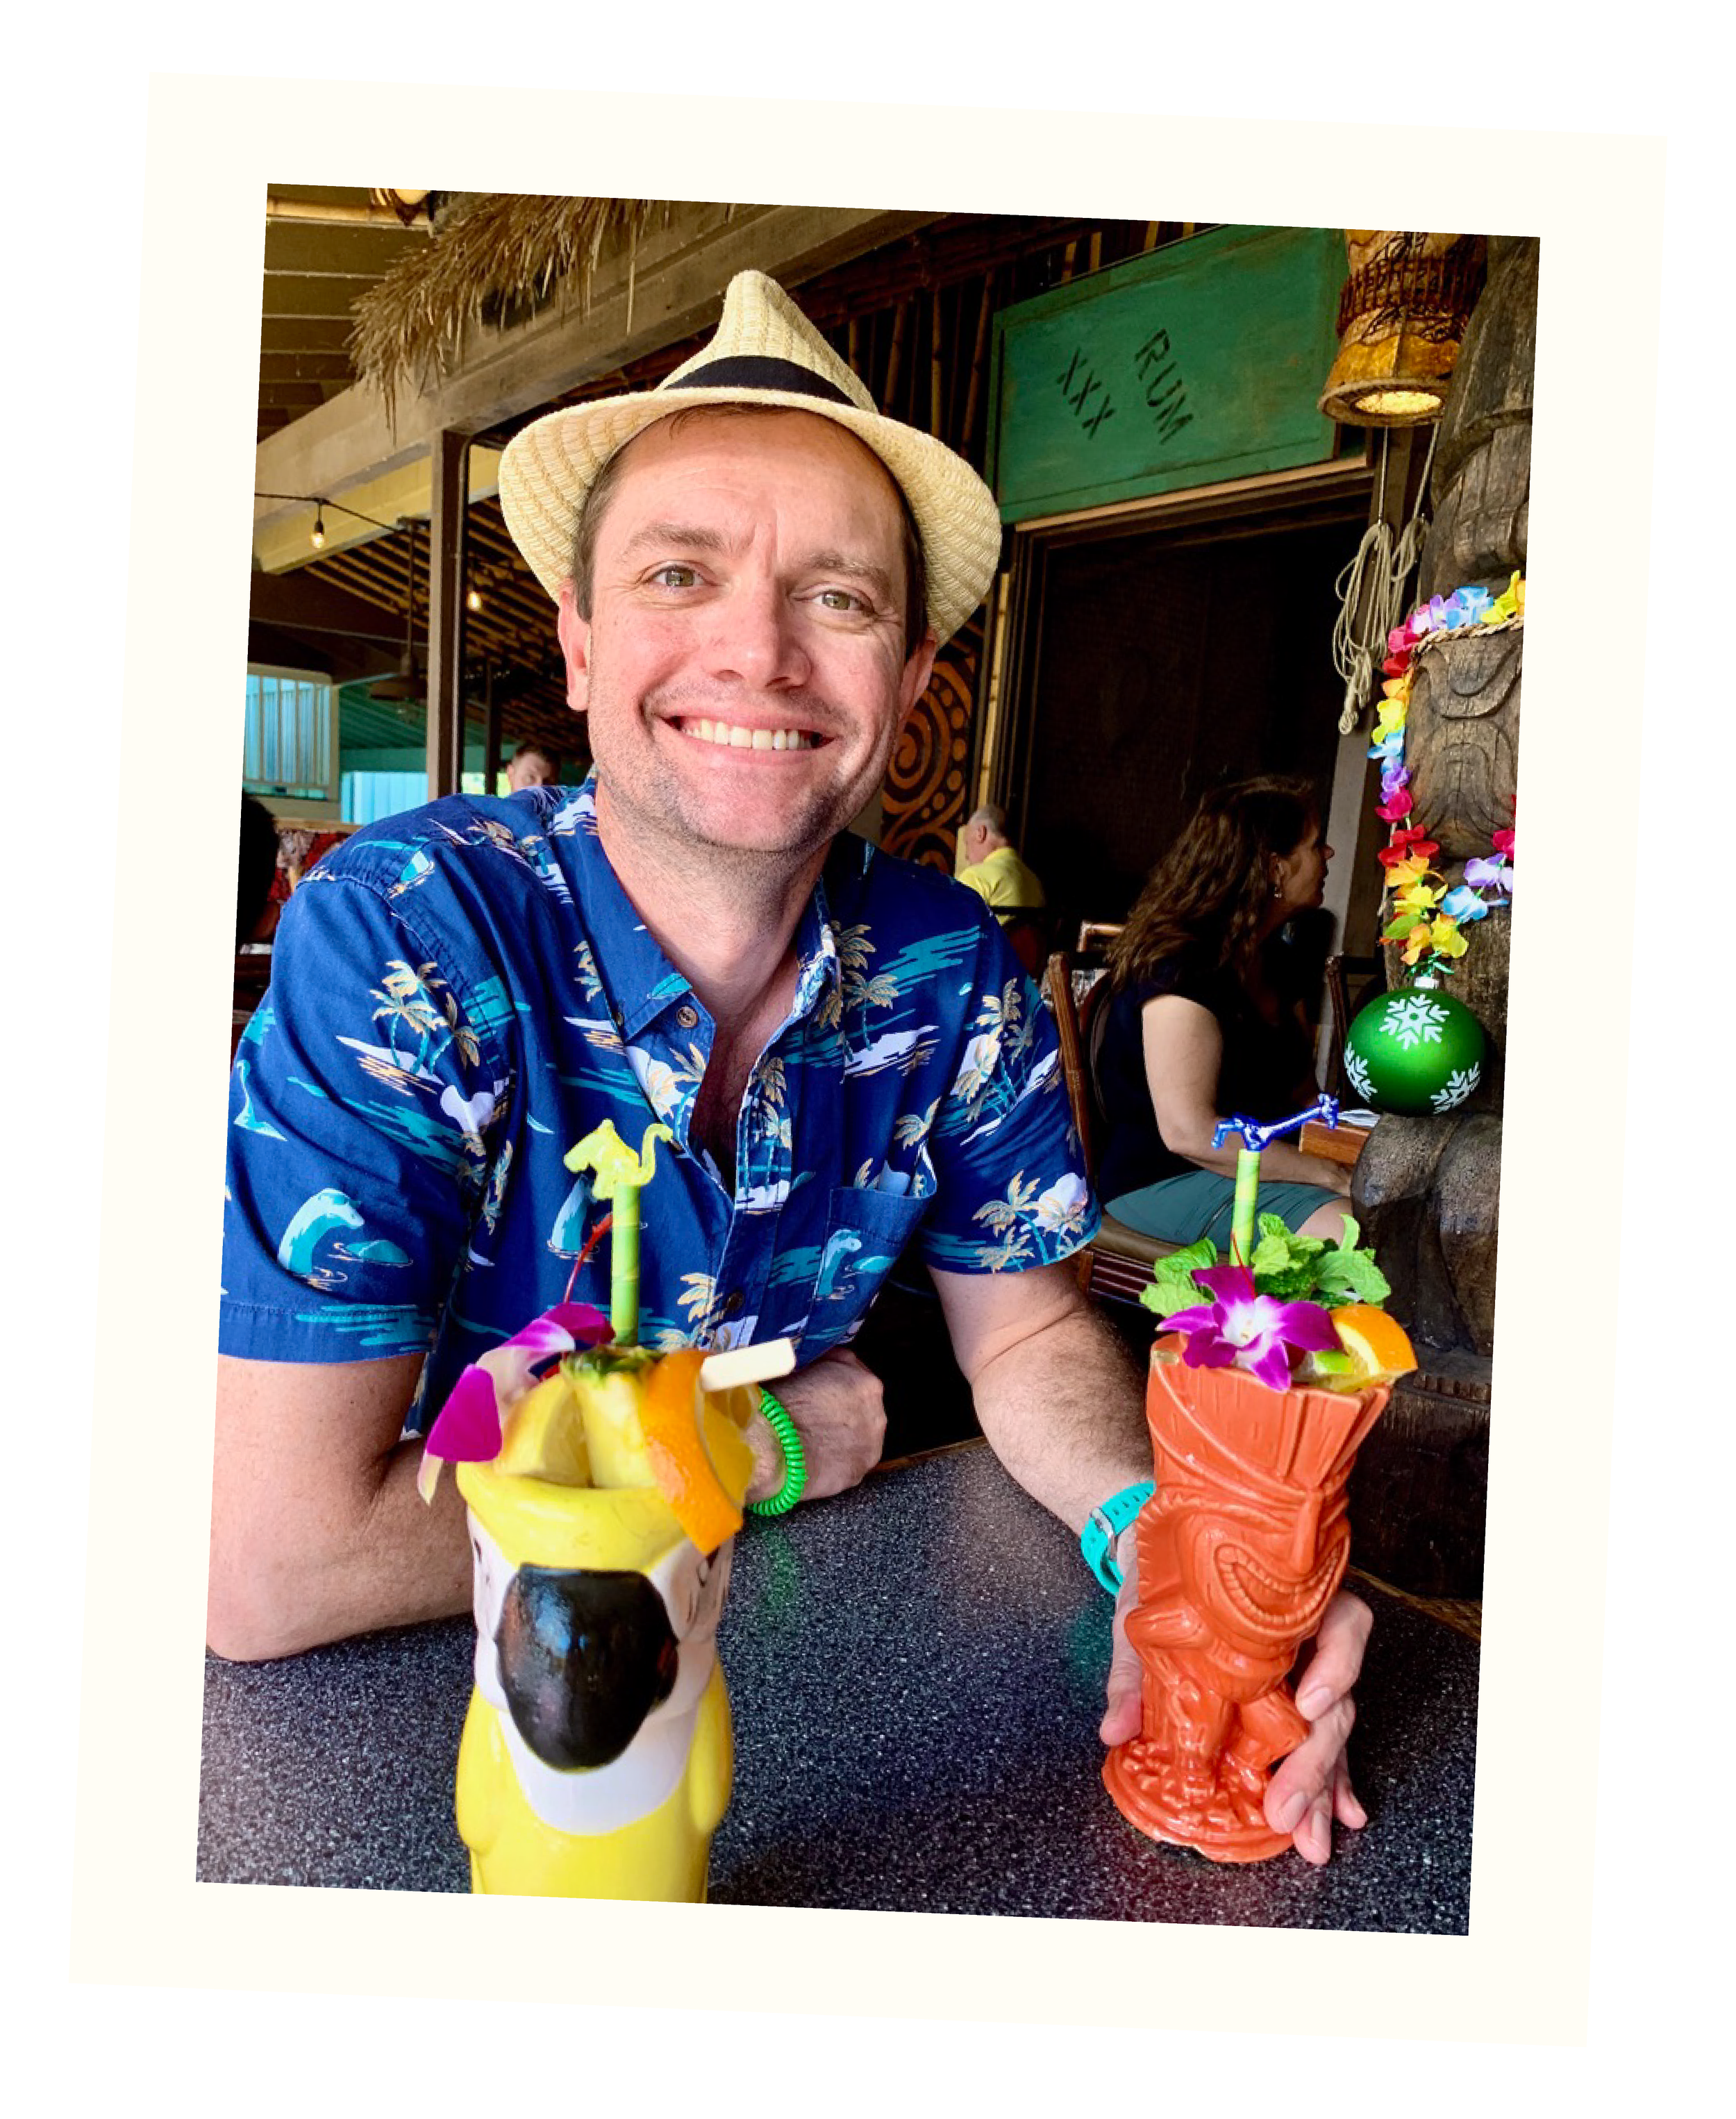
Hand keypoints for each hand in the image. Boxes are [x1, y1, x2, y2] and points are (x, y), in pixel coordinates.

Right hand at [747, 1348, 885, 1505]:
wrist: (772, 1447)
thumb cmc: (782, 1403)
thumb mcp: (805, 1366)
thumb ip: (823, 1363)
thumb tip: (821, 1364)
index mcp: (866, 1385)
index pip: (853, 1373)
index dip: (832, 1377)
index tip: (818, 1384)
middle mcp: (876, 1417)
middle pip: (860, 1407)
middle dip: (840, 1409)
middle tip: (813, 1412)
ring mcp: (869, 1449)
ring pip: (856, 1437)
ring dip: (840, 1436)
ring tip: (812, 1437)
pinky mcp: (857, 1475)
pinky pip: (847, 1463)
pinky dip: (834, 1460)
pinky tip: (814, 1458)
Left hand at [1097, 1561, 1372, 1866]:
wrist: (1162, 1550)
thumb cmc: (1164, 1573)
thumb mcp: (1142, 1609)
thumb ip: (1132, 1670)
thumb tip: (1116, 1730)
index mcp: (1287, 1598)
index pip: (1342, 1623)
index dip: (1336, 1666)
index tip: (1308, 1706)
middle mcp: (1311, 1634)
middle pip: (1337, 1697)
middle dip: (1315, 1761)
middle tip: (1286, 1809)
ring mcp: (1310, 1668)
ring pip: (1334, 1729)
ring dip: (1325, 1787)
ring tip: (1312, 1839)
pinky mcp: (1299, 1697)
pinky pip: (1324, 1738)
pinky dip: (1332, 1779)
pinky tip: (1340, 1816)